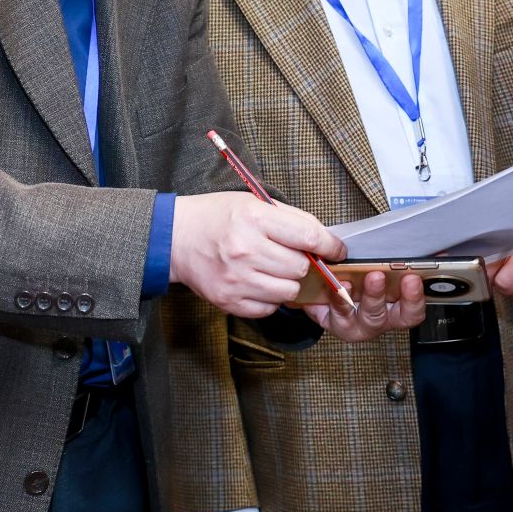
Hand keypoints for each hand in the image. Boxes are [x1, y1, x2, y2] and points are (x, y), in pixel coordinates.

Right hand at [170, 192, 346, 318]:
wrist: (175, 237)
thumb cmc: (216, 216)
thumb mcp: (253, 203)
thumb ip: (291, 219)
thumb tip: (325, 239)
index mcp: (254, 219)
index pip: (309, 237)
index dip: (330, 246)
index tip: (336, 250)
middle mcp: (246, 250)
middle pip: (300, 267)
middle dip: (302, 262)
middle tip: (290, 255)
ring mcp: (237, 279)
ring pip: (288, 291)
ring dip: (287, 281)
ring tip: (271, 268)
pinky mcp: (229, 301)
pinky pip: (269, 308)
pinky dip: (269, 298)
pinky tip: (257, 281)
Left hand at [308, 268, 427, 341]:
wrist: (327, 285)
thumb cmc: (362, 273)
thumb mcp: (386, 264)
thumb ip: (407, 259)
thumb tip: (435, 249)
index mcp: (396, 308)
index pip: (412, 311)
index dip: (414, 297)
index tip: (412, 278)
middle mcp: (379, 319)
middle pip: (386, 316)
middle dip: (381, 295)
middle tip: (377, 275)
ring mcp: (356, 324)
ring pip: (361, 316)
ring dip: (355, 297)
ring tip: (350, 279)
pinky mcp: (333, 322)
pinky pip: (334, 314)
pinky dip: (334, 298)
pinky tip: (332, 284)